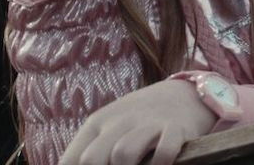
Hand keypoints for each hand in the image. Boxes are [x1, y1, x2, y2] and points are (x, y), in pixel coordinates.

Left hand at [59, 79, 215, 164]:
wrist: (180, 95)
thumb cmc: (136, 123)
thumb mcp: (108, 129)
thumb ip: (91, 152)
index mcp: (98, 123)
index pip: (73, 160)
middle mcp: (119, 122)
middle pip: (92, 159)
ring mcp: (147, 124)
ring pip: (123, 154)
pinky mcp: (175, 129)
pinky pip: (164, 152)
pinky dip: (159, 164)